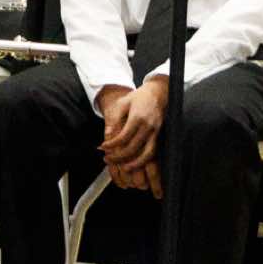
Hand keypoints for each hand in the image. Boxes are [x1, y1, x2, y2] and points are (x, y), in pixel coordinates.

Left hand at [99, 80, 165, 196]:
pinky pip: (153, 152)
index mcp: (138, 118)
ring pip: (147, 154)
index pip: (124, 137)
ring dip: (135, 164)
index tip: (103, 147)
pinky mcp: (159, 136)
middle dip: (119, 157)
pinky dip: (145, 161)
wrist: (157, 93)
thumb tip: (107, 135)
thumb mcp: (122, 104)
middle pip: (134, 148)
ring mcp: (156, 133)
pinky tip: (136, 164)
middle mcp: (149, 127)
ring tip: (123, 169)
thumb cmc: (138, 98)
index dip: (112, 145)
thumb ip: (114, 119)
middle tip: (107, 159)